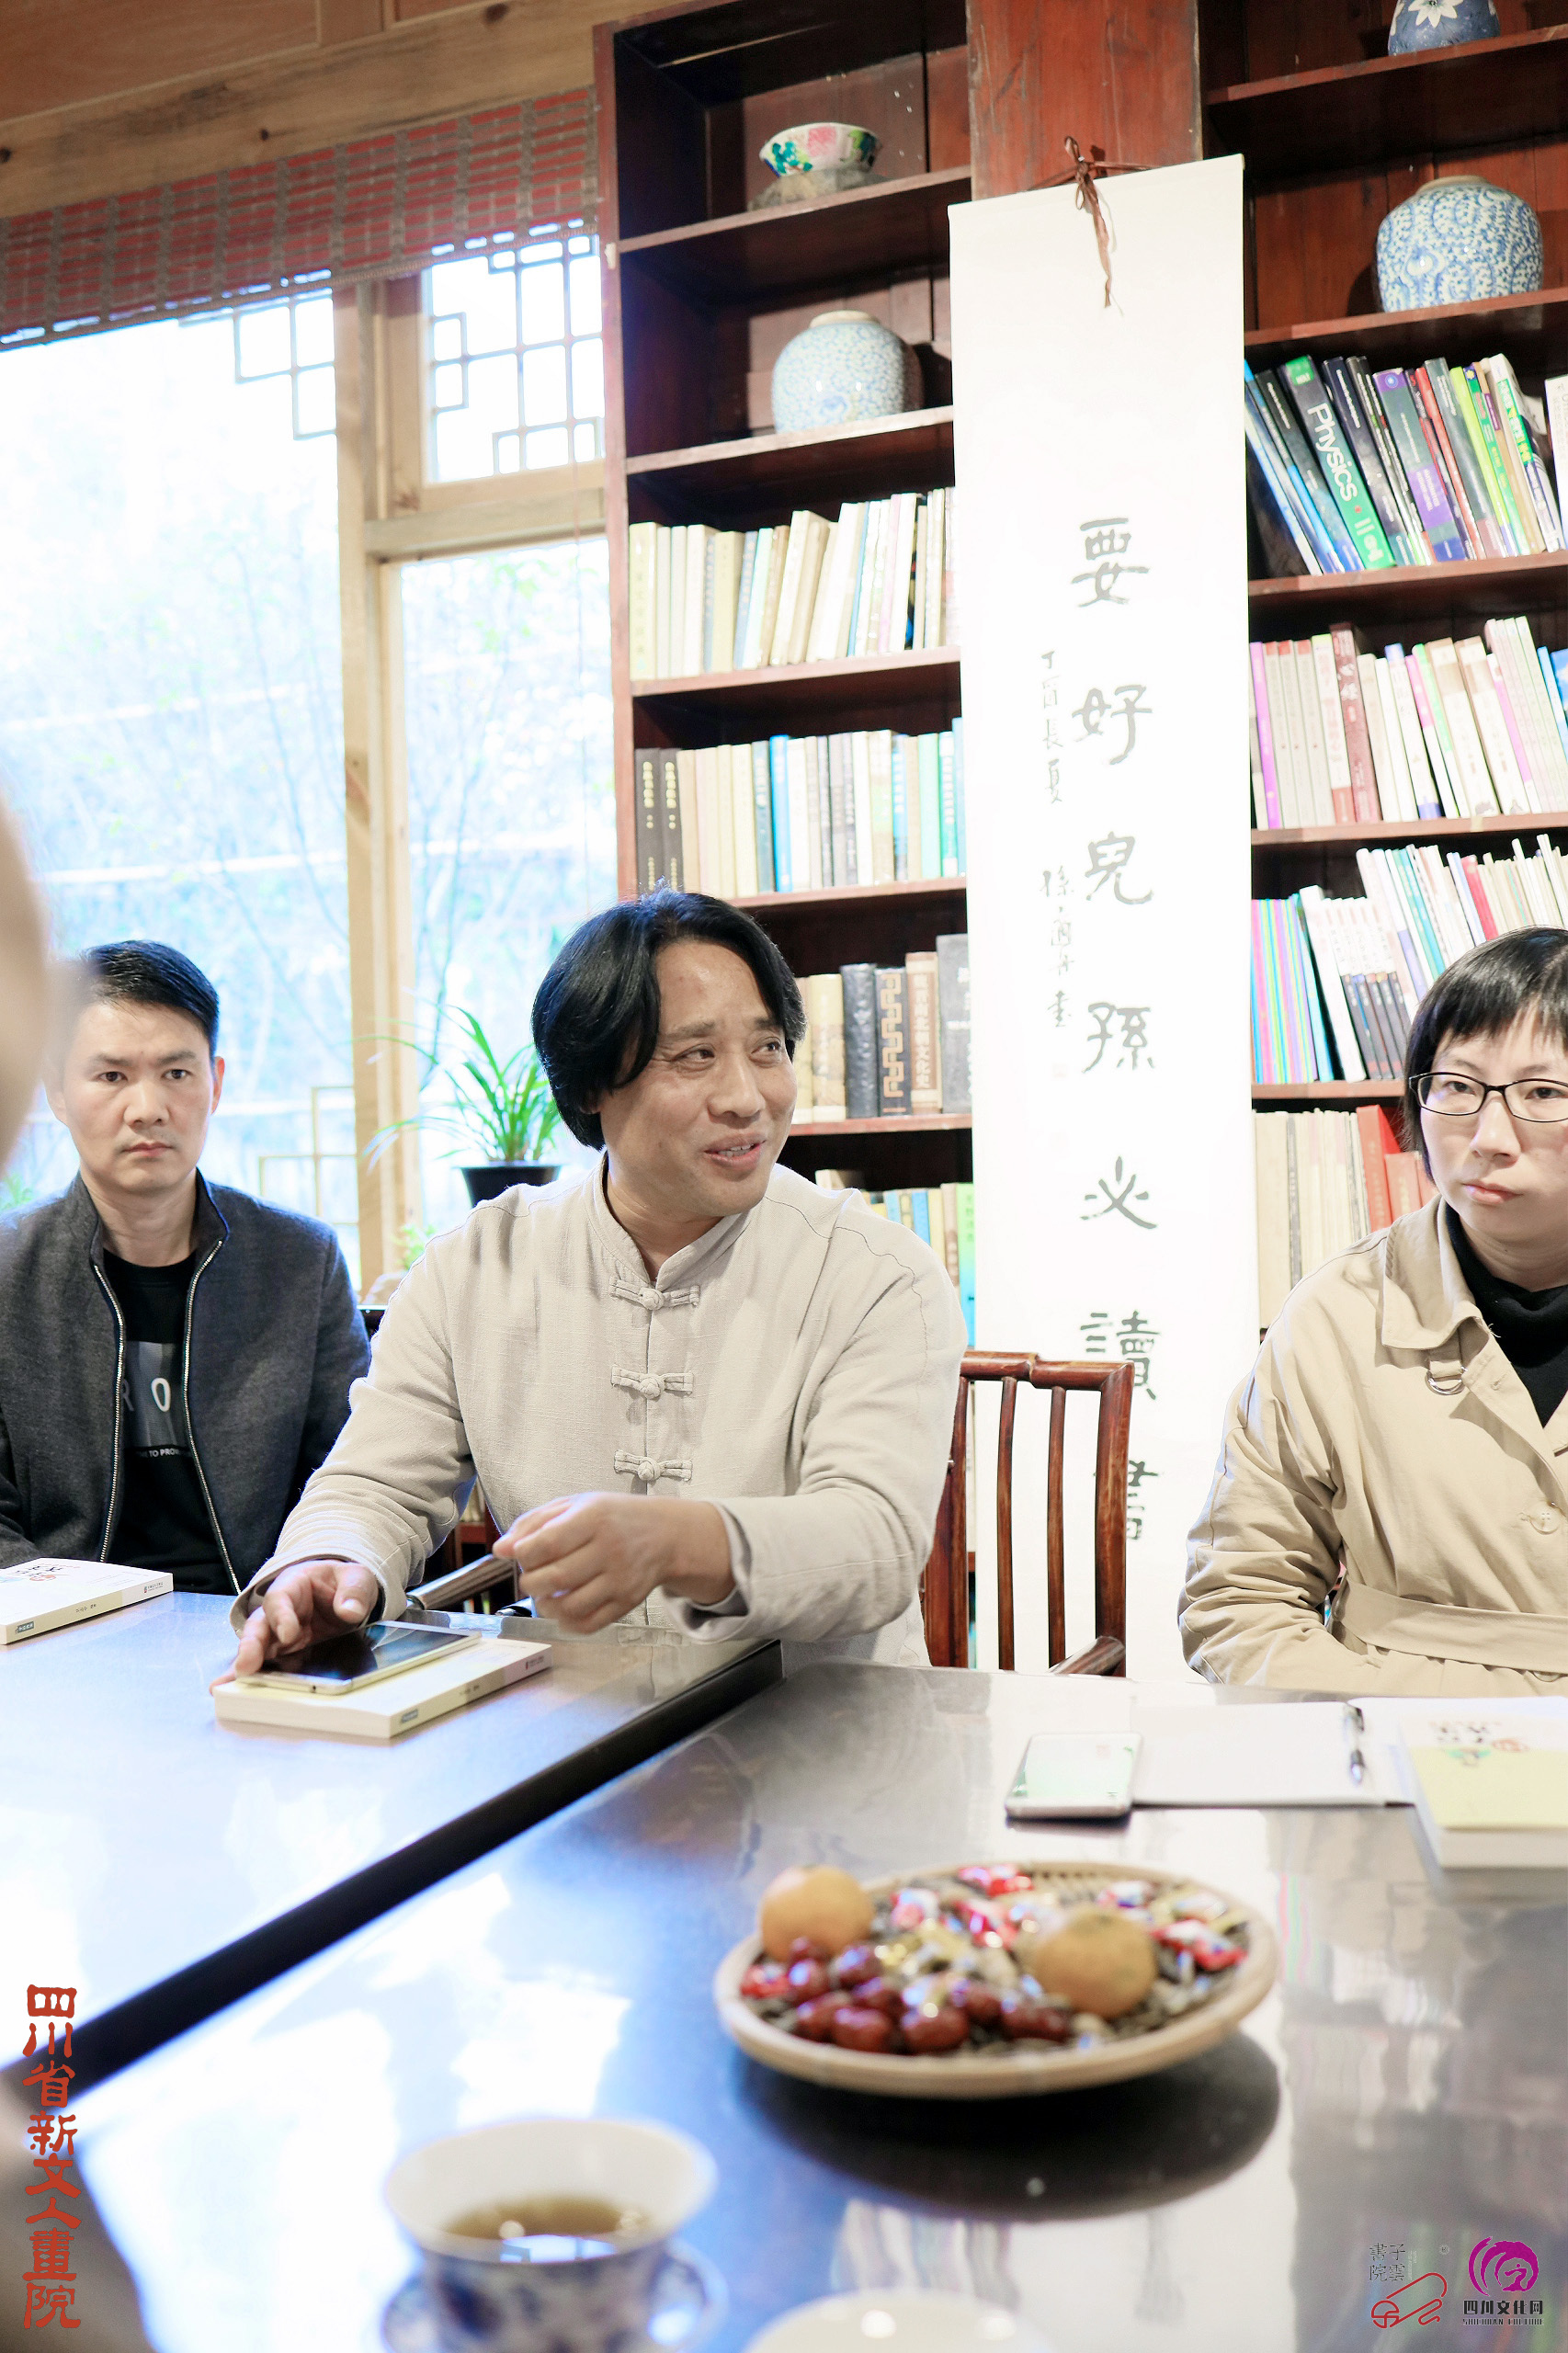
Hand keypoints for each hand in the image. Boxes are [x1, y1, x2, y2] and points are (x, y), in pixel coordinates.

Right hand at [212, 1558, 381, 1686]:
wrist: (344, 1594)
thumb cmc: (343, 1582)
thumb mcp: (356, 1577)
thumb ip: (354, 1590)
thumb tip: (350, 1611)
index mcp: (293, 1585)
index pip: (280, 1598)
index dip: (281, 1616)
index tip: (288, 1635)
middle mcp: (279, 1612)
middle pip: (258, 1627)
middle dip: (251, 1647)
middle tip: (246, 1667)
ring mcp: (278, 1635)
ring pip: (258, 1650)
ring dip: (247, 1668)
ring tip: (231, 1687)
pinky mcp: (285, 1654)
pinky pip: (269, 1666)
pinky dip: (257, 1680)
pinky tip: (239, 1694)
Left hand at [493, 1494, 733, 1635]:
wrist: (665, 1534)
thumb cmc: (612, 1517)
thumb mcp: (575, 1505)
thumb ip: (534, 1523)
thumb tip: (500, 1549)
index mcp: (594, 1518)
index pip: (548, 1543)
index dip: (523, 1554)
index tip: (519, 1554)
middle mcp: (610, 1550)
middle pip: (556, 1577)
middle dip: (531, 1582)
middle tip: (530, 1577)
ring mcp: (620, 1580)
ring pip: (570, 1606)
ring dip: (546, 1605)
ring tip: (545, 1594)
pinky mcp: (627, 1603)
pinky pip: (588, 1624)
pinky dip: (566, 1622)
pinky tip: (563, 1608)